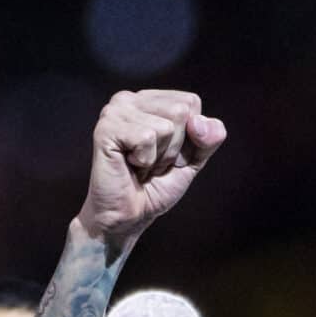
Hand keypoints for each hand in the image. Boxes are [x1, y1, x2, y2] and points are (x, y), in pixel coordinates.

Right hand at [75, 89, 224, 245]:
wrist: (127, 216)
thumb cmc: (155, 186)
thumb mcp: (193, 159)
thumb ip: (210, 137)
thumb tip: (198, 122)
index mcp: (147, 100)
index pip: (190, 102)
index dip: (188, 135)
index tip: (165, 153)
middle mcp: (128, 99)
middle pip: (180, 111)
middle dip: (174, 147)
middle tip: (151, 163)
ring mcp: (114, 112)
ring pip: (165, 126)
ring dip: (158, 156)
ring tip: (138, 165)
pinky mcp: (106, 129)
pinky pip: (147, 137)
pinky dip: (144, 160)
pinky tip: (128, 165)